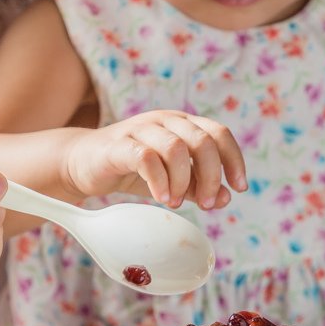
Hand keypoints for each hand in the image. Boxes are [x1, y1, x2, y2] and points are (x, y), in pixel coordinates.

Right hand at [65, 110, 246, 209]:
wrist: (85, 164)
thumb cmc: (132, 169)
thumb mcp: (172, 180)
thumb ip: (198, 186)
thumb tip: (227, 197)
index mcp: (183, 124)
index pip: (220, 134)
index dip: (234, 160)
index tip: (239, 187)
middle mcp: (165, 121)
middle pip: (203, 141)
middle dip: (211, 177)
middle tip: (207, 204)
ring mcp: (141, 129)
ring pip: (177, 148)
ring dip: (184, 181)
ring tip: (176, 202)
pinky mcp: (120, 144)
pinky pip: (147, 159)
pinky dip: (160, 181)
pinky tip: (161, 198)